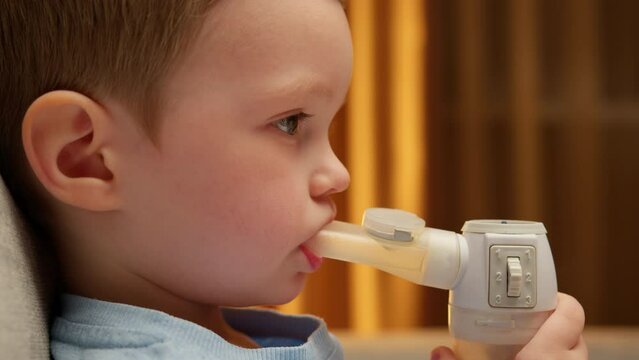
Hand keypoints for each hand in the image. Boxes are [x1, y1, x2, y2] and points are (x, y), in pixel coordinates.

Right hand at [429, 293, 586, 359]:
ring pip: (575, 356)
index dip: (557, 298)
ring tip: (528, 346)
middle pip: (576, 333)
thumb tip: (438, 353)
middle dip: (554, 324)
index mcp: (548, 357)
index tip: (537, 295)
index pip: (571, 312)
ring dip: (557, 347)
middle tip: (525, 321)